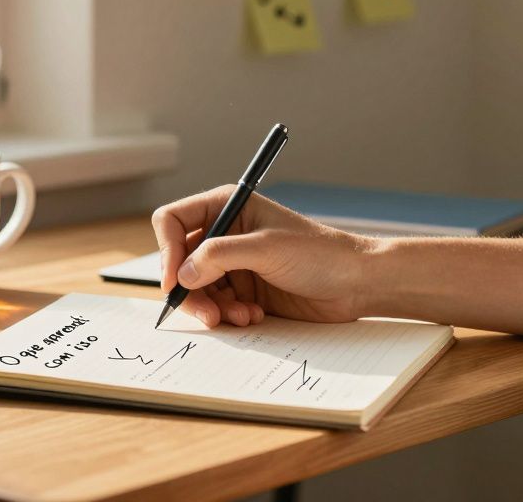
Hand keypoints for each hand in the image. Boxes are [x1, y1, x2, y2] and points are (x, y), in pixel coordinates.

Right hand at [151, 185, 376, 327]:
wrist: (356, 283)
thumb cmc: (319, 253)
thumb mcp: (266, 248)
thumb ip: (218, 256)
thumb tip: (182, 274)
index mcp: (226, 207)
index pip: (173, 221)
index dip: (166, 251)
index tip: (174, 282)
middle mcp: (225, 233)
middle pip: (180, 262)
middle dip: (191, 290)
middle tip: (207, 314)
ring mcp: (233, 263)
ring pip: (196, 289)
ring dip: (213, 307)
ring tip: (241, 316)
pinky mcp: (244, 289)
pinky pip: (217, 305)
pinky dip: (229, 315)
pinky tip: (253, 315)